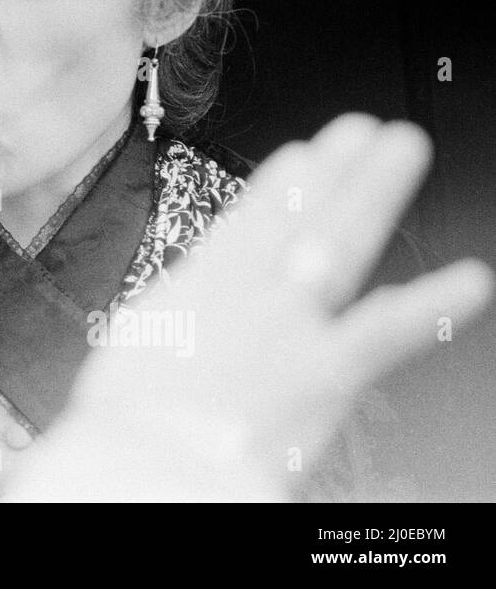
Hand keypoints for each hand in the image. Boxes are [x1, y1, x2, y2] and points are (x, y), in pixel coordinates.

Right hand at [8, 114, 492, 500]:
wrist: (141, 457)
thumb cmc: (127, 421)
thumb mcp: (137, 351)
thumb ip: (172, 322)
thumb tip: (177, 317)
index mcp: (199, 288)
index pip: (248, 222)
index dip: (280, 185)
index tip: (303, 155)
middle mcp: (248, 291)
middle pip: (299, 216)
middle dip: (335, 170)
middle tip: (364, 130)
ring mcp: (289, 322)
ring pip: (339, 242)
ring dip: (372, 192)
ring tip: (401, 150)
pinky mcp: (324, 369)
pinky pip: (387, 331)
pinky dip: (429, 305)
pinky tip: (471, 281)